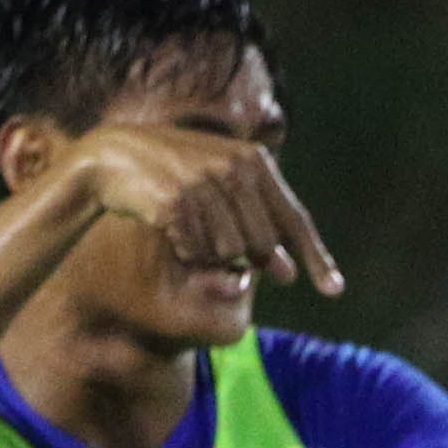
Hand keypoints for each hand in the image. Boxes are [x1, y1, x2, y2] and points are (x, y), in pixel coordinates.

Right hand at [61, 123, 344, 296]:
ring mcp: (205, 183)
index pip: (294, 218)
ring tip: (185, 221)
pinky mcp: (176, 201)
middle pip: (262, 245)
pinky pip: (196, 251)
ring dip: (209, 251)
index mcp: (253, 161)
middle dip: (244, 255)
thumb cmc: (175, 177)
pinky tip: (168, 226)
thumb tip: (288, 275)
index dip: (316, 256)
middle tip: (208, 232)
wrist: (114, 157)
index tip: (334, 290)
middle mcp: (234, 168)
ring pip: (229, 252)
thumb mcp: (222, 194)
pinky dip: (185, 250)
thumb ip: (258, 227)